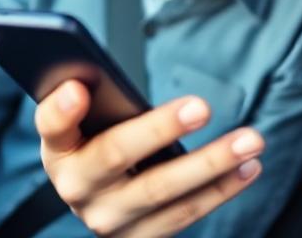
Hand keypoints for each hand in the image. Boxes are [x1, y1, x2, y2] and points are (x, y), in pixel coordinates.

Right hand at [35, 79, 264, 235]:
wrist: (101, 202)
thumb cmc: (96, 144)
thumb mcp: (83, 122)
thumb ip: (89, 98)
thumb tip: (86, 82)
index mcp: (58, 149)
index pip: (52, 127)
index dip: (61, 109)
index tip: (79, 89)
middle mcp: (77, 189)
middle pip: (117, 155)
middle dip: (161, 129)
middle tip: (202, 106)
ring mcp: (109, 219)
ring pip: (162, 191)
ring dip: (212, 163)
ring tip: (250, 140)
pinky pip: (185, 214)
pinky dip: (221, 190)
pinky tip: (248, 167)